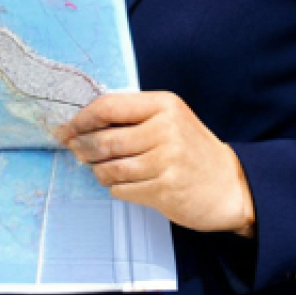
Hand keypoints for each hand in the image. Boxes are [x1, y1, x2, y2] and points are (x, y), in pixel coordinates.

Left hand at [55, 92, 254, 236]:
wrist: (230, 185)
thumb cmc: (192, 151)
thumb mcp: (170, 120)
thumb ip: (134, 118)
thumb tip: (83, 125)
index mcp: (164, 105)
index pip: (109, 106)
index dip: (81, 119)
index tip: (66, 128)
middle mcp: (166, 129)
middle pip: (104, 139)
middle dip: (83, 148)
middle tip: (76, 152)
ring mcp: (166, 160)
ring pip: (109, 167)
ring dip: (99, 171)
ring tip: (102, 169)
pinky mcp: (164, 189)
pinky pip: (121, 189)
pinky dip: (116, 188)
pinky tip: (126, 184)